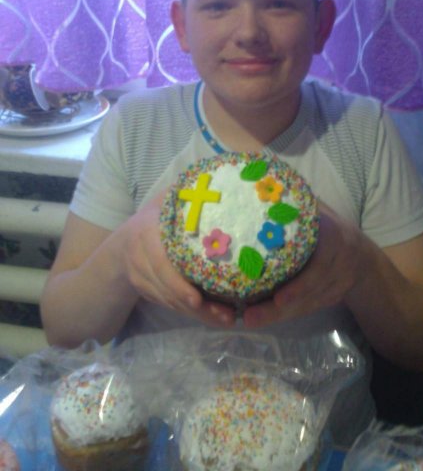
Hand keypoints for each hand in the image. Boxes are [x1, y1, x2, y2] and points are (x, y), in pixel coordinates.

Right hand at [118, 191, 235, 327]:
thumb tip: (214, 179)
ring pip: (170, 302)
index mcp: (146, 232)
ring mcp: (140, 278)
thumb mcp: (163, 202)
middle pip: (168, 289)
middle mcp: (139, 258)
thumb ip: (183, 193)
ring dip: (198, 315)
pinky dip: (190, 313)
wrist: (119, 246)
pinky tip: (213, 316)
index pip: (161, 263)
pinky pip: (169, 305)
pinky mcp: (146, 293)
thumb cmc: (152, 219)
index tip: (197, 299)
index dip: (178, 284)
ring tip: (225, 319)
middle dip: (198, 307)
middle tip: (226, 316)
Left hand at [243, 203, 363, 328]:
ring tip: (250, 319)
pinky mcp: (329, 300)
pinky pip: (306, 309)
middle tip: (249, 317)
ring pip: (305, 305)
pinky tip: (262, 316)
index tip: (279, 298)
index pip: (320, 267)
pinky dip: (285, 314)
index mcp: (335, 241)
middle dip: (278, 309)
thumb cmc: (330, 227)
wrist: (364, 258)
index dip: (302, 285)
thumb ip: (299, 204)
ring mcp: (336, 287)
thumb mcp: (321, 211)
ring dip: (277, 315)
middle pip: (307, 294)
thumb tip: (266, 181)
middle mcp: (338, 267)